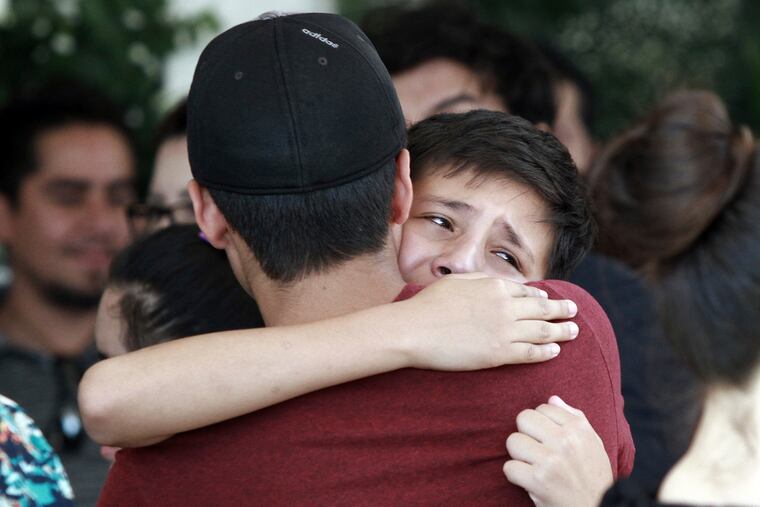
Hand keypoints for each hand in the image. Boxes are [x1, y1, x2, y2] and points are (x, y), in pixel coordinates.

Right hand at [398, 273, 578, 369]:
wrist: (415, 330)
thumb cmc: (429, 305)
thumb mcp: (457, 281)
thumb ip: (482, 280)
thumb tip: (498, 282)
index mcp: (495, 287)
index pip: (526, 292)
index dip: (541, 296)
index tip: (549, 299)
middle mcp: (505, 306)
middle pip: (542, 309)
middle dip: (562, 310)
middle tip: (574, 311)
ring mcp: (504, 331)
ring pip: (542, 331)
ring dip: (561, 331)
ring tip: (574, 331)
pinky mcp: (499, 354)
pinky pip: (530, 353)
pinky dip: (546, 352)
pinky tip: (555, 351)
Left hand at [503, 396, 612, 506]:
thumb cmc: (593, 476)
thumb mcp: (593, 443)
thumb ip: (574, 417)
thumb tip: (552, 398)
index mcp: (578, 428)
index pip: (542, 407)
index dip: (542, 424)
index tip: (549, 439)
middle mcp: (565, 441)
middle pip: (523, 418)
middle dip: (526, 434)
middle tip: (537, 451)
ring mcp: (550, 461)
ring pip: (513, 441)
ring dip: (519, 456)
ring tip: (534, 465)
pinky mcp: (538, 481)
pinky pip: (508, 467)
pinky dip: (516, 476)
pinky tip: (530, 480)